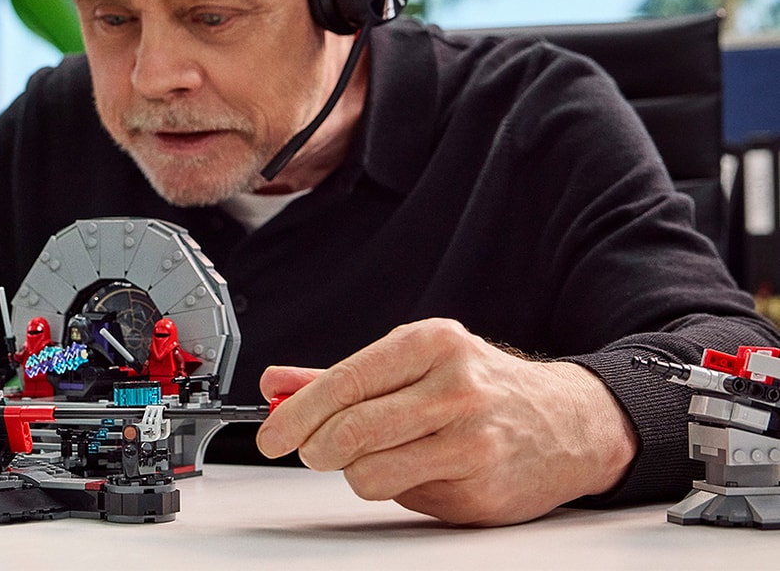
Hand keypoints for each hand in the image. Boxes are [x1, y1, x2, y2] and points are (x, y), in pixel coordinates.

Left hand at [254, 318, 637, 524]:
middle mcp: (454, 387)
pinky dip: (397, 488)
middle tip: (310, 451)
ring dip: (356, 472)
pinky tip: (421, 469)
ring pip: (370, 473)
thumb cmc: (482, 387)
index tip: (271, 434)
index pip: (344, 382)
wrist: (571, 423)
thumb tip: (276, 386)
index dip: (296, 414)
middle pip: (350, 430)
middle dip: (314, 448)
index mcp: (432, 344)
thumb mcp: (414, 363)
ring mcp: (471, 440)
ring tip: (375, 457)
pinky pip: (404, 498)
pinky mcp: (480, 488)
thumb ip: (340, 376)